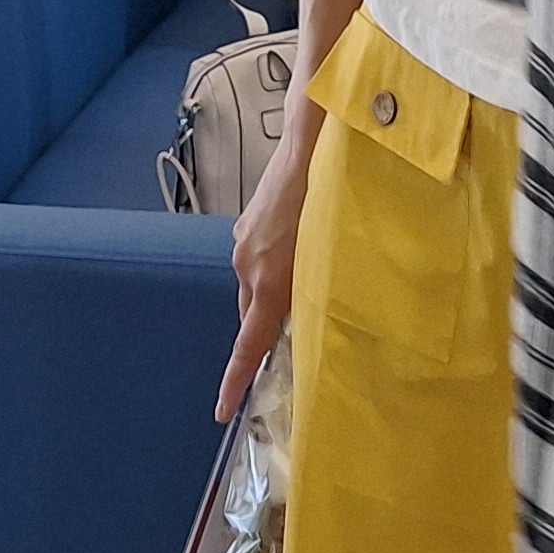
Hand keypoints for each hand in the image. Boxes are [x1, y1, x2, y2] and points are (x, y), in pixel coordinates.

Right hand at [216, 111, 313, 418]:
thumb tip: (311, 321)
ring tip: (307, 279)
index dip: (236, 381)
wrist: (309, 142)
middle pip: (253, 316)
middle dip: (267, 330)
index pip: (249, 345)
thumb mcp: (330, 255)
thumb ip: (316, 292)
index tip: (223, 411)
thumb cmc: (329, 199)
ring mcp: (244, 244)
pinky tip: (299, 247)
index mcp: (268, 283)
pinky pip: (257, 260)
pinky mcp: (247, 225)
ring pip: (257, 286)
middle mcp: (248, 268)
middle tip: (296, 337)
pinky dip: (274, 266)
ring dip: (276, 291)